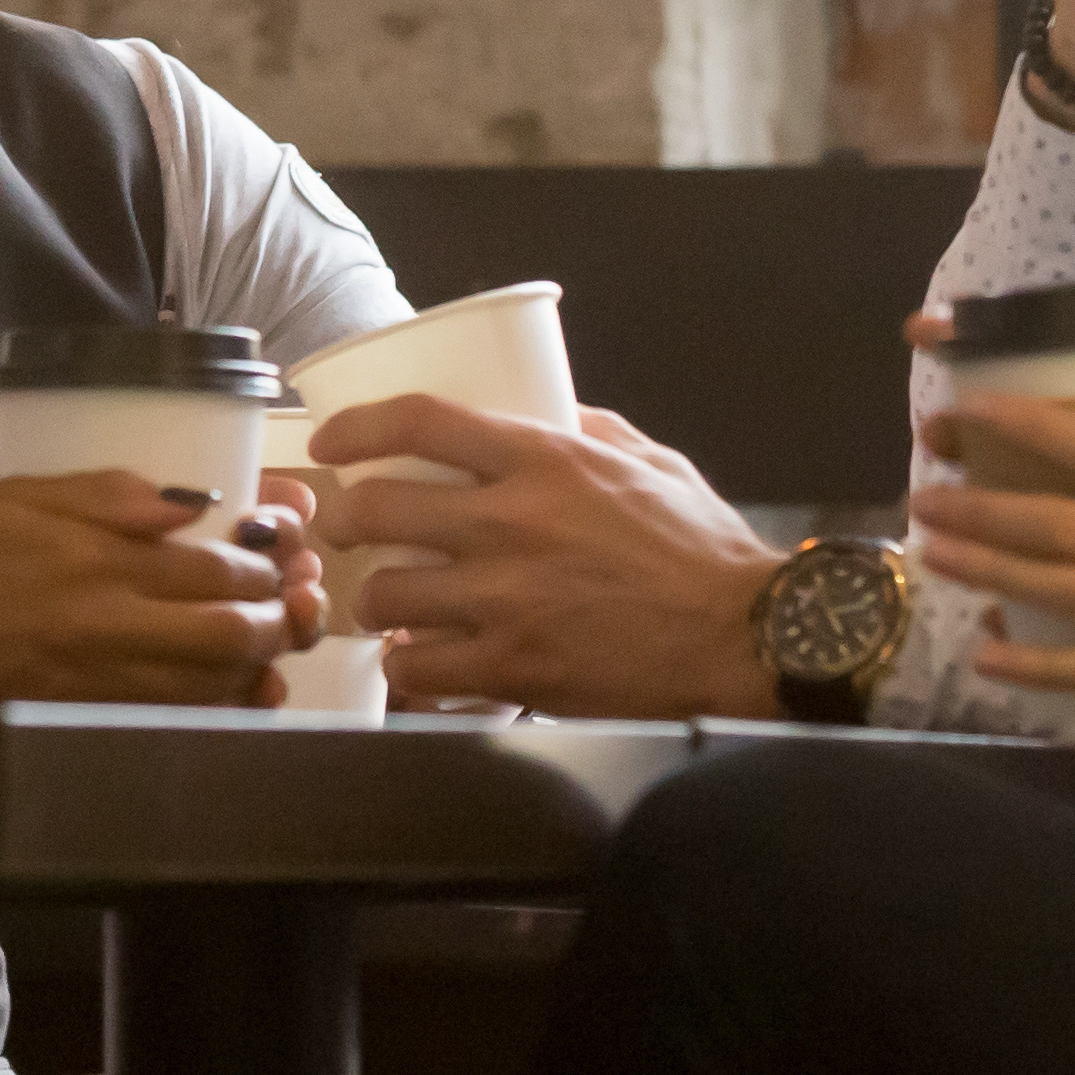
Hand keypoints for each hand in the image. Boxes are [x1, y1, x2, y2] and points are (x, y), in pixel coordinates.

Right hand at [0, 476, 299, 715]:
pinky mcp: (76, 724)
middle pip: (231, 634)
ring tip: (275, 640)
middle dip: (281, 616)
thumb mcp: (16, 497)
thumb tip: (193, 501)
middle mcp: (99, 630)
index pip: (213, 566)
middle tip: (296, 595)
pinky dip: (215, 710)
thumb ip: (107, 495)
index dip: (268, 556)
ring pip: (210, 688)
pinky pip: (169, 725)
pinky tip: (231, 691)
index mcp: (89, 562)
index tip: (283, 541)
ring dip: (260, 665)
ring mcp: (91, 688)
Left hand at [308, 396, 778, 718]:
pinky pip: (416, 668)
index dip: (356, 426)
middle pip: (377, 508)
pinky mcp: (512, 668)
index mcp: (544, 461)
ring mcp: (506, 600)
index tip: (331, 441)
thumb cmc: (703, 550)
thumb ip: (590, 429)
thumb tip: (545, 406)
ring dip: (376, 600)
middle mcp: (511, 524)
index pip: (420, 421)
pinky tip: (422, 662)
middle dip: (350, 520)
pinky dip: (408, 667)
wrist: (744, 637)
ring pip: (384, 593)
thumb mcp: (651, 461)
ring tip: (391, 605)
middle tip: (355, 532)